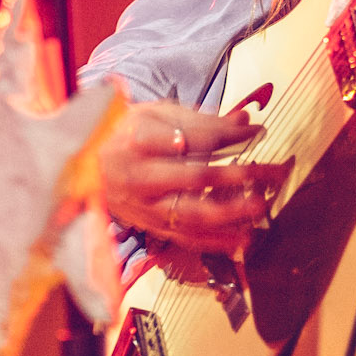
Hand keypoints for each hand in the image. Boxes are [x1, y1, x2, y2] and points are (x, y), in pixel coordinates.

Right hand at [99, 99, 287, 253]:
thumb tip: (246, 122)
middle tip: (271, 175)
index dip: (227, 137)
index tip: (256, 133)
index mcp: (140, 140)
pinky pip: (185, 238)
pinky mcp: (149, 226)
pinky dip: (215, 241)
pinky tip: (242, 239)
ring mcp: (144, 206)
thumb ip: (202, 120)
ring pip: (191, 215)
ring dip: (230, 215)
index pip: (191, 139)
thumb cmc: (125, 134)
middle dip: (237, 177)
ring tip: (260, 209)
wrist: (83, 166)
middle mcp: (141, 176)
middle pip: (195, 178)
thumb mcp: (156, 114)